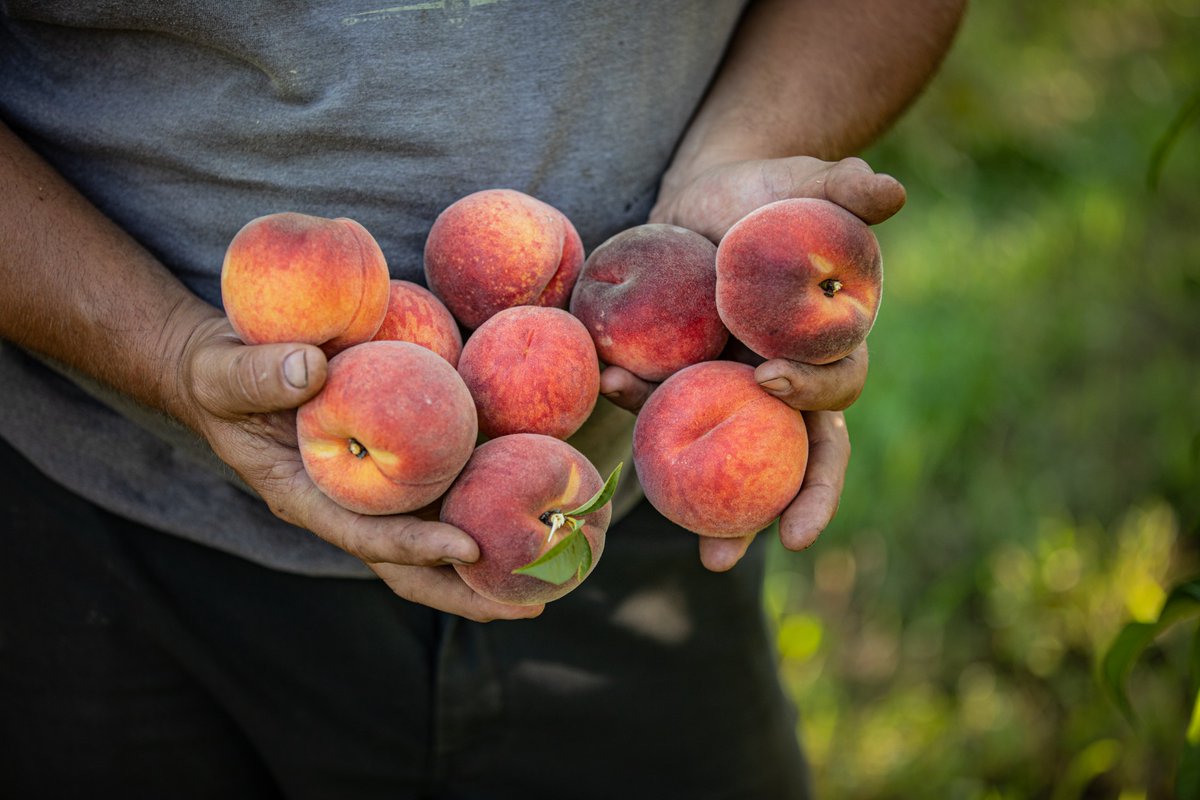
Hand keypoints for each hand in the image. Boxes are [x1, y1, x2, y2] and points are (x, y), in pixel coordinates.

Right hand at [174, 317, 540, 621]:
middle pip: (412, 563)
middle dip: (467, 591)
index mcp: (307, 498)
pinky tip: (534, 499)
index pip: (367, 535)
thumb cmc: (219, 376)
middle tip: (531, 607)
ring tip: (551, 575)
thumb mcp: (224, 372)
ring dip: (488, 562)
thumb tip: (312, 368)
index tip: (468, 549)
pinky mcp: (393, 464)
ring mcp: (372, 491)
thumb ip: (259, 374)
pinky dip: (485, 501)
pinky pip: (443, 490)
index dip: (416, 546)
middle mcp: (348, 505)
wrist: (228, 370)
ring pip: (436, 535)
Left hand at [619, 155, 902, 570]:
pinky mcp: (686, 383)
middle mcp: (784, 385)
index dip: (813, 396)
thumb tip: (890, 190)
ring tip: (701, 548)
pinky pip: (668, 411)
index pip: (837, 389)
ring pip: (732, 461)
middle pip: (792, 459)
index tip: (770, 381)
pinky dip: (644, 410)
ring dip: (713, 507)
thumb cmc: (769, 194)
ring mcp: (732, 393)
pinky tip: (615, 392)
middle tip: (735, 553)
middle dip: (777, 509)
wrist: (709, 198)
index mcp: (826, 349)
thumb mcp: (802, 184)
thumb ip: (842, 190)